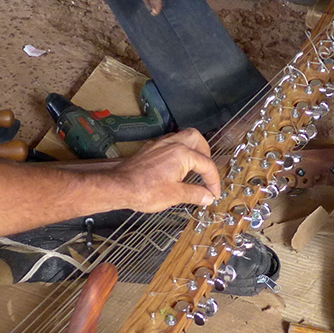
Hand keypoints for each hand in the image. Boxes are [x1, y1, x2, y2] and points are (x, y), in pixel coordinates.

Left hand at [106, 129, 220, 209]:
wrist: (119, 187)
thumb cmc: (145, 191)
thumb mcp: (175, 195)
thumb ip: (195, 194)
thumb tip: (208, 196)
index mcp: (183, 154)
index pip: (207, 165)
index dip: (213, 181)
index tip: (214, 193)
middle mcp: (172, 144)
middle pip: (196, 138)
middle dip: (206, 153)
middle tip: (207, 170)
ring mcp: (160, 144)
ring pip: (182, 136)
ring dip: (192, 149)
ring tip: (194, 166)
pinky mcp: (150, 149)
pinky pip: (169, 142)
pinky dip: (178, 150)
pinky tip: (176, 165)